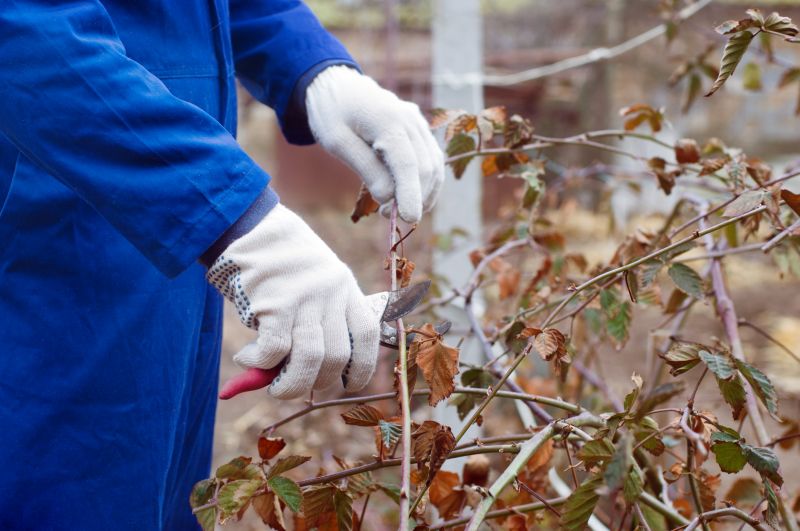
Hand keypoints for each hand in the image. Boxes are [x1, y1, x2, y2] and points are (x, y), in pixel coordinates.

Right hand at [206, 204, 380, 398]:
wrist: (249, 225)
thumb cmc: (279, 261)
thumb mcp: (312, 283)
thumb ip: (315, 321)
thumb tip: (304, 376)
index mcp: (345, 287)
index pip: (367, 335)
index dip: (363, 368)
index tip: (348, 386)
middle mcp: (331, 293)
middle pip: (337, 356)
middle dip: (317, 382)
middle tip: (294, 386)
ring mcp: (304, 298)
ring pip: (310, 360)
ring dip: (290, 385)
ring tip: (274, 386)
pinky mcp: (274, 303)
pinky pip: (274, 350)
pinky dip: (260, 363)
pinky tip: (247, 358)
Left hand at [306, 65, 444, 223]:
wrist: (337, 85)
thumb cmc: (332, 114)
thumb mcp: (337, 142)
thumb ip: (365, 168)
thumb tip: (388, 198)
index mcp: (388, 120)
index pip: (408, 164)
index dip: (411, 195)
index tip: (409, 220)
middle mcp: (411, 120)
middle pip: (426, 167)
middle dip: (414, 198)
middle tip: (388, 216)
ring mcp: (418, 123)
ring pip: (435, 165)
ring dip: (424, 193)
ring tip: (399, 210)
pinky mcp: (419, 130)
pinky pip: (432, 159)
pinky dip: (425, 181)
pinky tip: (410, 195)